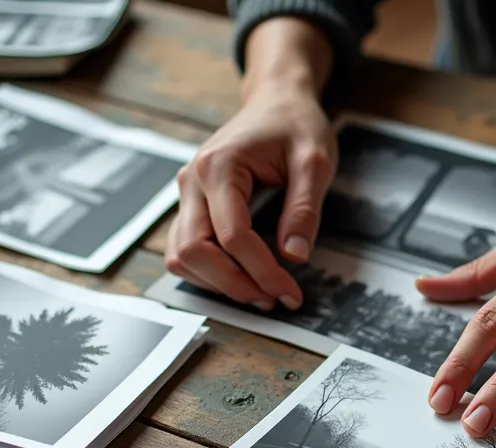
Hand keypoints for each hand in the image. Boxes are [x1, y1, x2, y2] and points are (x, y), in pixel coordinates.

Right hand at [165, 18, 335, 310]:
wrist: (277, 101)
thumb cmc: (295, 125)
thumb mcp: (315, 162)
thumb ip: (304, 209)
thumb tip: (294, 256)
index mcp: (220, 166)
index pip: (232, 236)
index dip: (261, 272)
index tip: (290, 291)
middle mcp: (193, 180)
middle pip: (193, 252)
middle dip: (233, 284)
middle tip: (274, 299)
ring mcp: (187, 193)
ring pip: (180, 255)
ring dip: (217, 283)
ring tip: (261, 292)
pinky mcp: (192, 203)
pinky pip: (185, 248)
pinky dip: (209, 271)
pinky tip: (244, 277)